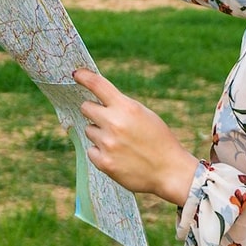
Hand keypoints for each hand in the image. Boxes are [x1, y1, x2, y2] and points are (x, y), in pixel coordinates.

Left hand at [73, 68, 199, 206]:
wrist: (170, 171)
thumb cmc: (159, 140)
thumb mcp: (144, 114)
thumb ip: (122, 107)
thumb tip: (99, 102)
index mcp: (127, 107)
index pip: (97, 85)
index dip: (84, 76)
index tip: (76, 74)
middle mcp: (114, 123)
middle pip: (86, 108)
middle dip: (94, 111)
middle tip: (107, 120)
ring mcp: (107, 144)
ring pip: (89, 130)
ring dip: (99, 134)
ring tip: (119, 143)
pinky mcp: (103, 163)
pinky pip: (91, 150)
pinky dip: (100, 152)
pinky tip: (117, 156)